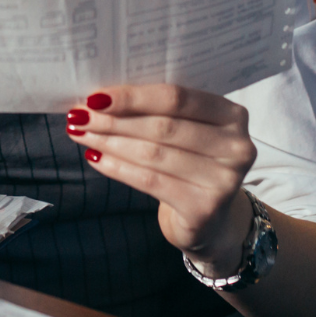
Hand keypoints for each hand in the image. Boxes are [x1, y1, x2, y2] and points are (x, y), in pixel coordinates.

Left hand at [67, 85, 256, 269]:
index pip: (178, 98)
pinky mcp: (204, 208)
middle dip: (114, 120)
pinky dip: (119, 168)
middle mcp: (236, 146)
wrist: (212, 220)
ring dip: (110, 142)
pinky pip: (151, 181)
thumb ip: (159, 112)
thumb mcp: (187, 131)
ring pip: (153, 154)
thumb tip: (99, 98)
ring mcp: (224, 180)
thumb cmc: (191, 163)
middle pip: (164, 126)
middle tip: (79, 116)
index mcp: (232, 115)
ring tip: (81, 134)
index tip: (95, 96)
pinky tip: (96, 159)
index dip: (133, 97)